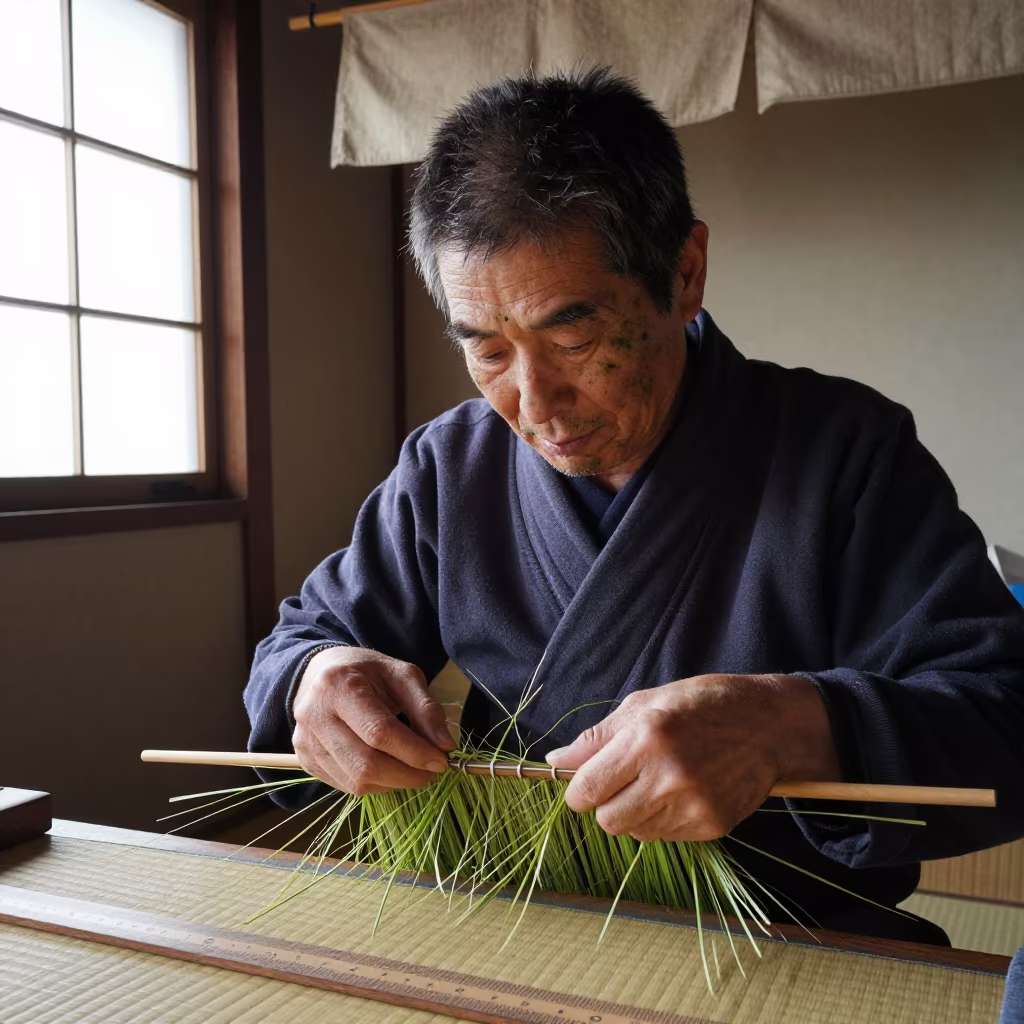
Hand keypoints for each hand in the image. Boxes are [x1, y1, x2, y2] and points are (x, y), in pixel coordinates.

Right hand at [292, 647, 455, 794]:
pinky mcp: (305, 760)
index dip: (414, 752)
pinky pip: (346, 786)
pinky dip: (376, 784)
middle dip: (407, 775)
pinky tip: (389, 769)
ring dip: (394, 782)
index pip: (379, 732)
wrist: (322, 672)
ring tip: (413, 769)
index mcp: (338, 686)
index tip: (442, 761)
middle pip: (366, 764)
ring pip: (356, 781)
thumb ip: (426, 707)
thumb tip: (445, 746)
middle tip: (431, 772)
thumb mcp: (402, 675)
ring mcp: (305, 742)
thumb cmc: (367, 672)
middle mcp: (314, 716)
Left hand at [545, 674, 838, 841]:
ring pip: (635, 832)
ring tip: (657, 782)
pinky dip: (662, 820)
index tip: (584, 785)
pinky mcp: (712, 826)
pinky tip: (679, 792)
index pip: (588, 789)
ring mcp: (693, 805)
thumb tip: (557, 760)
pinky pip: (665, 837)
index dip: (578, 791)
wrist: (769, 724)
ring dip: (635, 813)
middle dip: (606, 804)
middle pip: (608, 820)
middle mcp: (668, 776)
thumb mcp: (646, 703)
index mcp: (647, 738)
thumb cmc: (702, 704)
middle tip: (624, 780)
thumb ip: (598, 737)